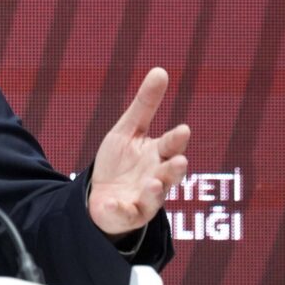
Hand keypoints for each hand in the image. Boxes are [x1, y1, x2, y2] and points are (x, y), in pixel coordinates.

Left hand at [88, 67, 189, 237]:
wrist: (101, 196)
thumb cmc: (121, 161)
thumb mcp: (128, 129)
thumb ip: (146, 104)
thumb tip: (161, 70)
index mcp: (158, 155)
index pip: (170, 146)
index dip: (176, 140)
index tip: (182, 130)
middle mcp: (157, 178)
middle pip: (169, 173)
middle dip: (174, 168)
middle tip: (179, 161)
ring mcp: (144, 199)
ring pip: (155, 197)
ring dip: (156, 190)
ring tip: (155, 182)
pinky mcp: (127, 214)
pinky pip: (126, 213)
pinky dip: (122, 209)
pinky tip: (115, 202)